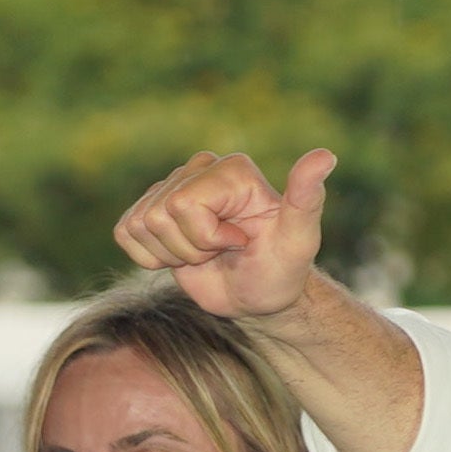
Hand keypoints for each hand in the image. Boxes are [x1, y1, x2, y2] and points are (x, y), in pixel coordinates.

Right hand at [113, 148, 337, 320]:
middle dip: (193, 248)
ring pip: (141, 225)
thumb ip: (307, 199)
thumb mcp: (299, 240)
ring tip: (209, 254)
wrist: (259, 296)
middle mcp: (199, 167)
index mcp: (233, 169)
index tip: (242, 243)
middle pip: (160, 215)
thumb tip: (326, 155)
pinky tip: (184, 256)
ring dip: (175, 253)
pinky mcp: (148, 210)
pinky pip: (125, 234)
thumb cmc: (283, 269)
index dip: (209, 238)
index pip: (185, 205)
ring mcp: (170, 187)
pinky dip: (151, 258)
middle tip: (225, 252)